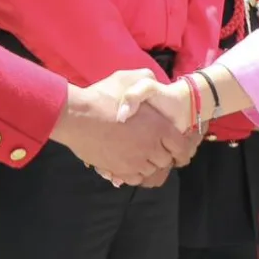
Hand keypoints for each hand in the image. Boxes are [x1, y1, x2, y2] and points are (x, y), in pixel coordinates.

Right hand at [51, 71, 180, 186]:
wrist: (76, 117)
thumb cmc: (102, 97)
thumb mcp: (128, 78)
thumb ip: (146, 79)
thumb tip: (155, 82)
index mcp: (159, 127)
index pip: (181, 148)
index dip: (182, 149)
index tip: (176, 146)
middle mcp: (150, 148)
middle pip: (166, 161)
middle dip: (163, 154)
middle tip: (156, 147)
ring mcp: (134, 162)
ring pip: (151, 171)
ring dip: (149, 164)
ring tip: (141, 154)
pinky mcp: (118, 170)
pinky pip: (135, 179)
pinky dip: (136, 173)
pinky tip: (129, 163)